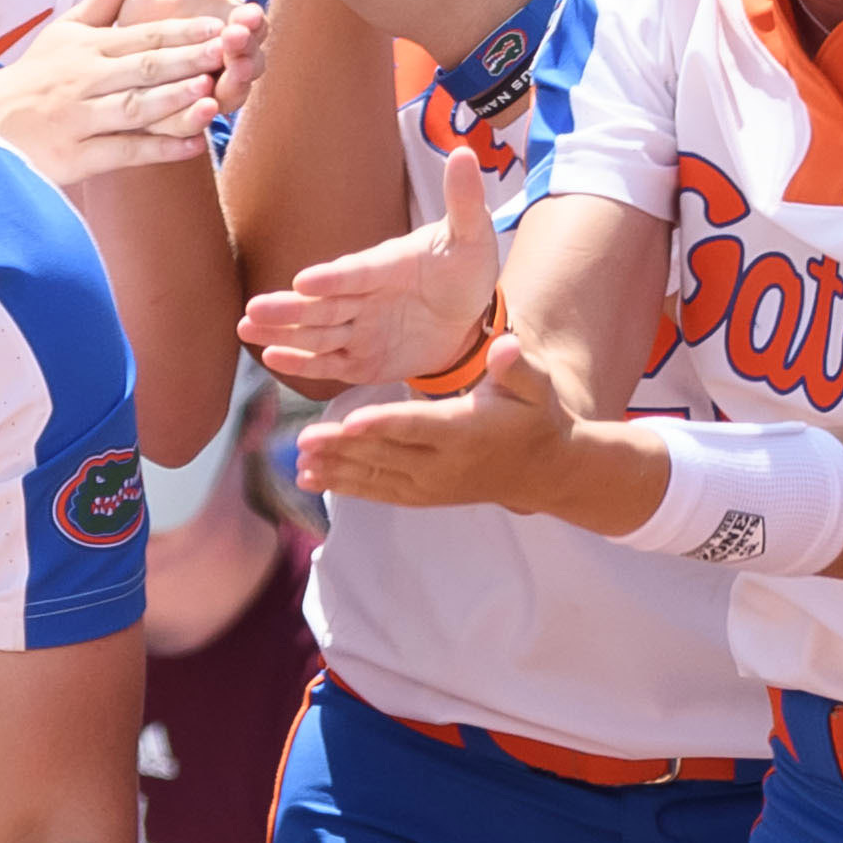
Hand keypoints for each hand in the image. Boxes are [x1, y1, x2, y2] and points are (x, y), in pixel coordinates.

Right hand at [0, 0, 263, 188]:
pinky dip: (159, 149)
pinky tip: (194, 144)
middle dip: (186, 61)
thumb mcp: (69, 27)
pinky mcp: (77, 157)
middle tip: (227, 53)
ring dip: (173, 102)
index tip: (219, 26)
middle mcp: (83, 80)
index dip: (180, 31)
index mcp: (87, 47)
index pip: (140, 36)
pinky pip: (123, 152)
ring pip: (133, 109)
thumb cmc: (40, 72)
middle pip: (142, 69)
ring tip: (212, 95)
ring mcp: (79, 120)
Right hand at [242, 149, 501, 390]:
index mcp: (385, 266)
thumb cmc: (465, 268)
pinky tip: (273, 358)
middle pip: (322, 304)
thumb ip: (463, 201)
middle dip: (288, 308)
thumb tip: (463, 153)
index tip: (303, 280)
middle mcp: (364, 297)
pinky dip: (304, 363)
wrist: (470, 313)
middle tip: (253, 310)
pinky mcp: (362, 360)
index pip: (355, 273)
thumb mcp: (471, 236)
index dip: (332, 278)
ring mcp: (360, 329)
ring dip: (283, 333)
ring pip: (317, 332)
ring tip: (245, 328)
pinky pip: (331, 363)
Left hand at [292, 331, 602, 514]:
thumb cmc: (534, 416)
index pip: (417, 427)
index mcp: (466, 431)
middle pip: (386, 455)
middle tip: (303, 440)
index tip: (348, 422)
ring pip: (377, 477)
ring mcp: (432, 485)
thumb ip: (517, 366)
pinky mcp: (423, 495)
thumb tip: (504, 347)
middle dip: (342, 450)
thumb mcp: (535, 385)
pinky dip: (346, 486)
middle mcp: (444, 464)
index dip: (382, 425)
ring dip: (336, 470)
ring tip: (298, 462)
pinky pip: (380, 492)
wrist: (544, 470)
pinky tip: (312, 479)